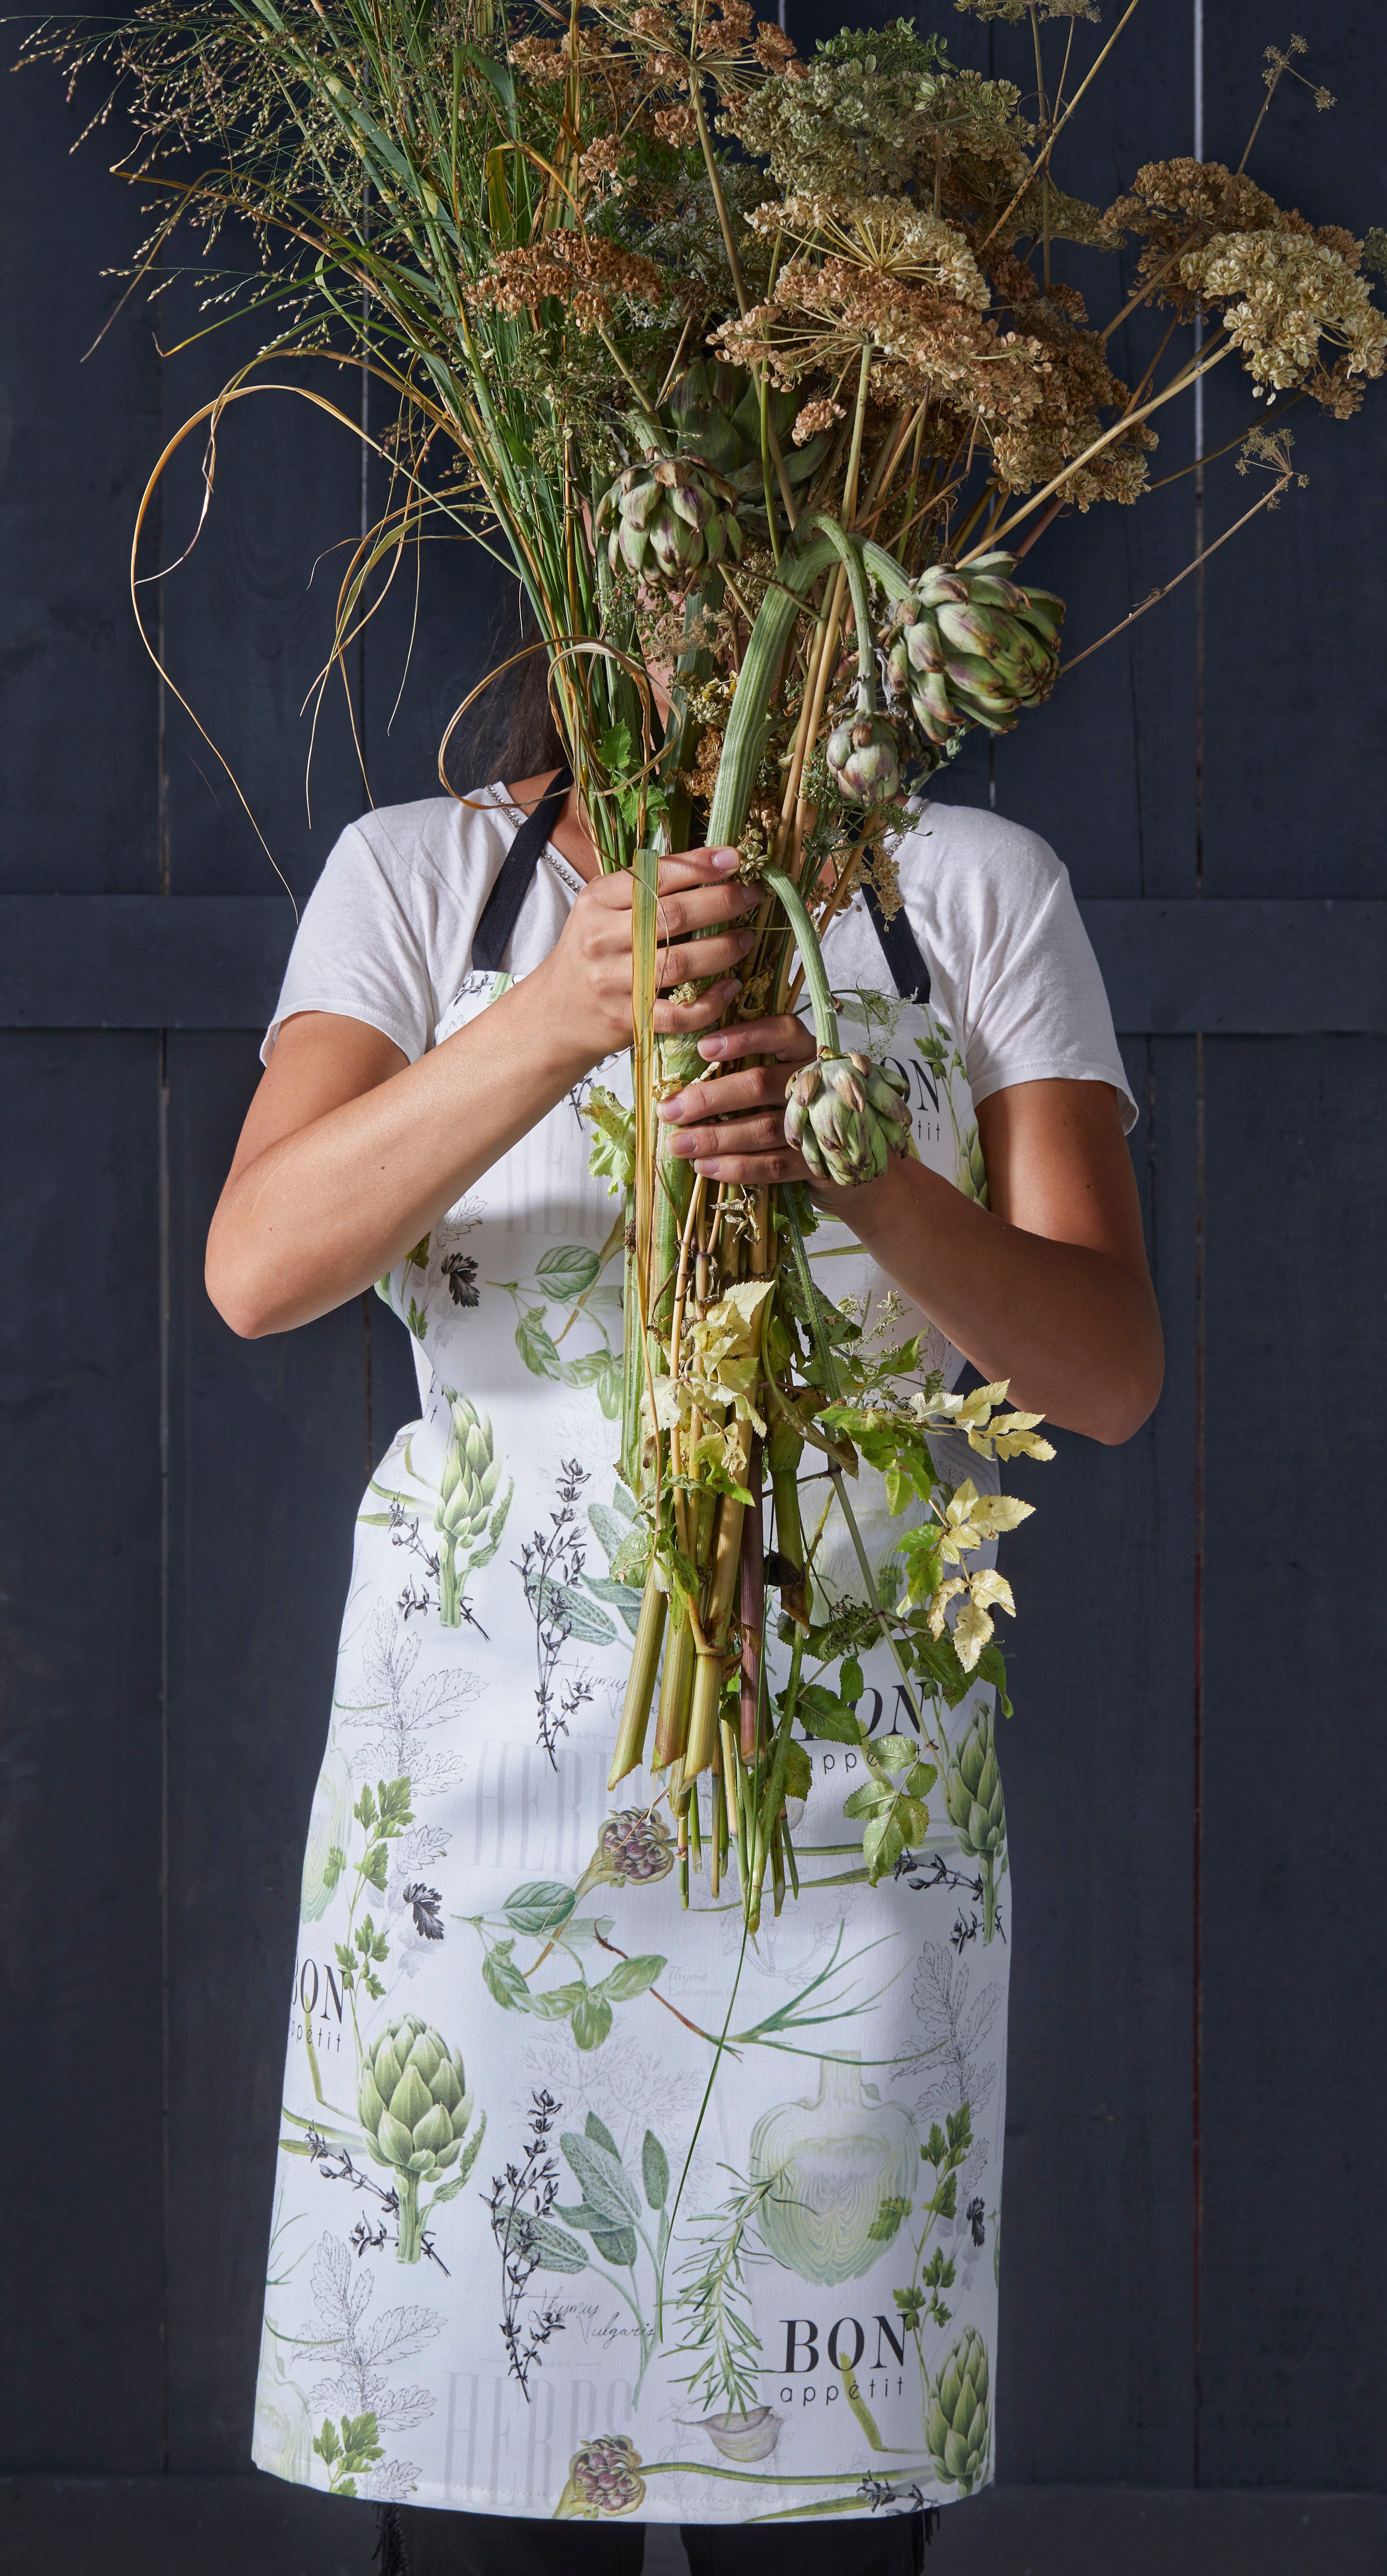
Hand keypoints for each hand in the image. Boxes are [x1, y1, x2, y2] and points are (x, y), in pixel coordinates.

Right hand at [533, 846, 762, 1068]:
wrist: (555, 1012)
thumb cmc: (592, 952)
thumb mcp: (602, 909)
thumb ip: (643, 888)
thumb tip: (710, 862)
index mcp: (597, 901)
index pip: (655, 876)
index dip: (700, 866)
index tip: (735, 859)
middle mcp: (601, 938)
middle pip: (675, 915)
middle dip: (723, 902)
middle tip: (753, 896)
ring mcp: (613, 981)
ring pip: (681, 963)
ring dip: (724, 949)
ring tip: (746, 939)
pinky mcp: (627, 1019)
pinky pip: (678, 1014)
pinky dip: (710, 1002)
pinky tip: (729, 988)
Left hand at [656, 1013, 817, 1186]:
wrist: (842, 1158)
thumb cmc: (788, 1108)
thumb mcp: (771, 1078)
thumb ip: (741, 1068)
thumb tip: (683, 1076)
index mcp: (804, 1051)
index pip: (781, 1031)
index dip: (743, 1037)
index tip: (702, 1049)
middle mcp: (818, 1082)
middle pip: (761, 1083)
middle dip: (709, 1098)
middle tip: (669, 1111)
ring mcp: (821, 1123)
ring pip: (764, 1128)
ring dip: (715, 1138)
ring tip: (678, 1144)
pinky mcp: (819, 1163)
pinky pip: (773, 1165)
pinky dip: (736, 1167)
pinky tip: (705, 1167)